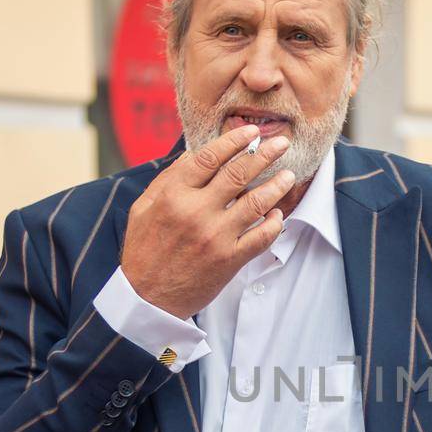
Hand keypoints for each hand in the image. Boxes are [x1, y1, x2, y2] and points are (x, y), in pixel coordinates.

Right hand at [119, 125, 294, 318]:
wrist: (147, 298)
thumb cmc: (144, 251)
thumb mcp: (143, 209)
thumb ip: (167, 180)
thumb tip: (191, 155)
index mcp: (173, 195)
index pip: (210, 157)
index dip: (235, 141)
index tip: (252, 133)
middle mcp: (196, 212)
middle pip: (238, 174)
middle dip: (265, 154)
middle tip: (282, 143)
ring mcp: (215, 236)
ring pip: (256, 202)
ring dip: (276, 185)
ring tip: (288, 175)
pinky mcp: (229, 260)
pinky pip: (261, 237)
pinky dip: (274, 223)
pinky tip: (277, 214)